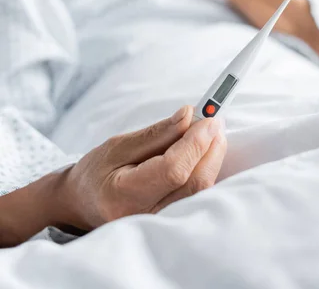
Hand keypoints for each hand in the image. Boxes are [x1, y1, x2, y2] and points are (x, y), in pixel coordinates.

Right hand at [58, 105, 225, 230]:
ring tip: (210, 133)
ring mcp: (158, 224)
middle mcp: (143, 216)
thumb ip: (157, 134)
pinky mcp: (168, 222)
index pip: (172, 170)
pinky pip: (196, 196)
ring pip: (199, 192)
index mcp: (124, 195)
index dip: (195, 143)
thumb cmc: (96, 172)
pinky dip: (204, 170)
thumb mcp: (119, 145)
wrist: (81, 203)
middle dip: (210, 148)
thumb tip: (189, 115)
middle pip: (193, 184)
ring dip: (212, 158)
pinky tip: (203, 152)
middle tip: (215, 121)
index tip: (209, 119)